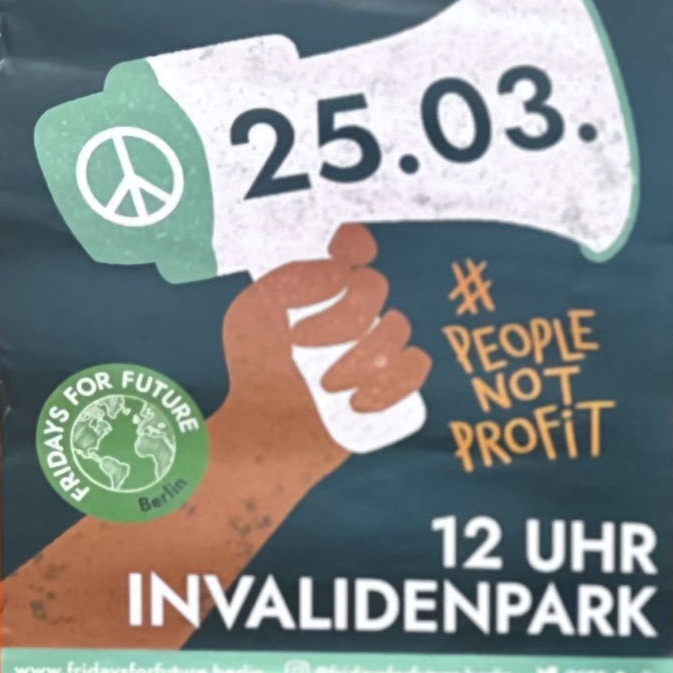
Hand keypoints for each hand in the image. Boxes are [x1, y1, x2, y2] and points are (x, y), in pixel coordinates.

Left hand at [211, 222, 431, 473]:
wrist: (265, 431)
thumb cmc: (256, 371)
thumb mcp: (256, 313)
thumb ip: (291, 282)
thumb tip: (342, 270)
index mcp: (323, 285)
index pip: (353, 244)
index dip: (355, 241)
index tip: (345, 256)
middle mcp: (355, 308)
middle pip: (374, 285)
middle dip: (342, 314)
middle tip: (302, 343)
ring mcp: (378, 344)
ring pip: (397, 327)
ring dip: (360, 356)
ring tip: (326, 385)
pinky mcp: (395, 381)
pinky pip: (416, 364)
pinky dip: (393, 380)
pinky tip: (357, 401)